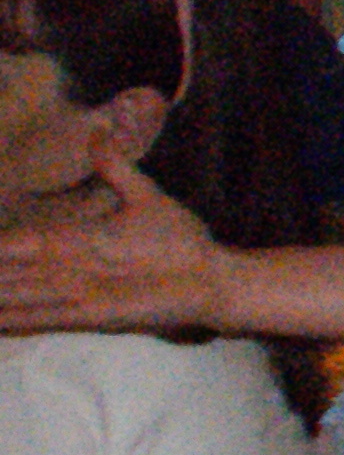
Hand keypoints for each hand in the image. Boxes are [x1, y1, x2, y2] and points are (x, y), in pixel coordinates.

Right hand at [0, 147, 226, 334]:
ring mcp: (75, 292)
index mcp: (71, 242)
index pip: (15, 244)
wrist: (212, 274)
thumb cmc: (179, 240)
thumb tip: (97, 135)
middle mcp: (64, 269)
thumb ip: (115, 169)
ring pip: (16, 295)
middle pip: (7, 273)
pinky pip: (46, 317)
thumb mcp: (143, 196)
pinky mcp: (94, 313)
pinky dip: (16, 318)